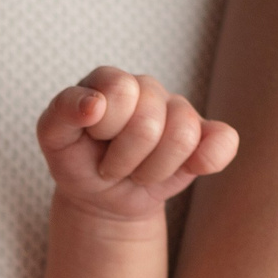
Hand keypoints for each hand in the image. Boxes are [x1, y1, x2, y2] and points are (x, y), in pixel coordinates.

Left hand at [39, 66, 237, 224]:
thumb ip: (62, 112)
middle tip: (111, 165)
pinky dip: (207, 159)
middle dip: (124, 158)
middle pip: (150, 121)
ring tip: (135, 171)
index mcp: (110, 80)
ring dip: (152, 170)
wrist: (102, 197)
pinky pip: (223, 141)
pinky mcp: (206, 137)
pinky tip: (186, 169)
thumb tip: (93, 103)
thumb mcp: (54, 140)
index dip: (104, 129)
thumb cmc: (78, 161)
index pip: (120, 92)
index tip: (91, 141)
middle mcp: (147, 88)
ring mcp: (179, 110)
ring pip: (184, 135)